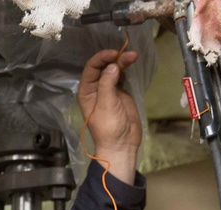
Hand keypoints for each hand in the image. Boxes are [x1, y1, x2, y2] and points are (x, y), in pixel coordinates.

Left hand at [77, 49, 141, 183]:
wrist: (122, 144)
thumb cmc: (109, 128)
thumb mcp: (106, 105)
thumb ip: (107, 84)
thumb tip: (113, 66)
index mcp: (87, 91)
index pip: (91, 68)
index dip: (102, 58)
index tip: (115, 54)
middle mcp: (96, 88)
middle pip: (103, 66)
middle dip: (114, 58)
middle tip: (128, 54)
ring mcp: (109, 89)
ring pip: (113, 69)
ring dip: (122, 61)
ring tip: (134, 56)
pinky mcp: (120, 92)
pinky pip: (122, 76)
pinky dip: (126, 68)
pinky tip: (132, 62)